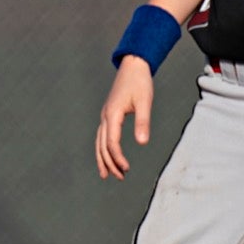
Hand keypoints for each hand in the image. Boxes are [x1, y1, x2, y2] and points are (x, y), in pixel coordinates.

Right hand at [95, 57, 155, 179]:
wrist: (133, 65)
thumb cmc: (140, 82)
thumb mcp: (144, 102)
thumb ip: (143, 122)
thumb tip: (142, 143)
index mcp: (112, 114)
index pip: (112, 143)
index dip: (118, 158)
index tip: (127, 168)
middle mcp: (105, 116)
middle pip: (103, 146)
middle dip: (109, 163)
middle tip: (119, 178)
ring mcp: (105, 115)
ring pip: (99, 142)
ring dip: (103, 158)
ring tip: (107, 174)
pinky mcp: (108, 114)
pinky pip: (102, 135)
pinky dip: (103, 148)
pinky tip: (108, 155)